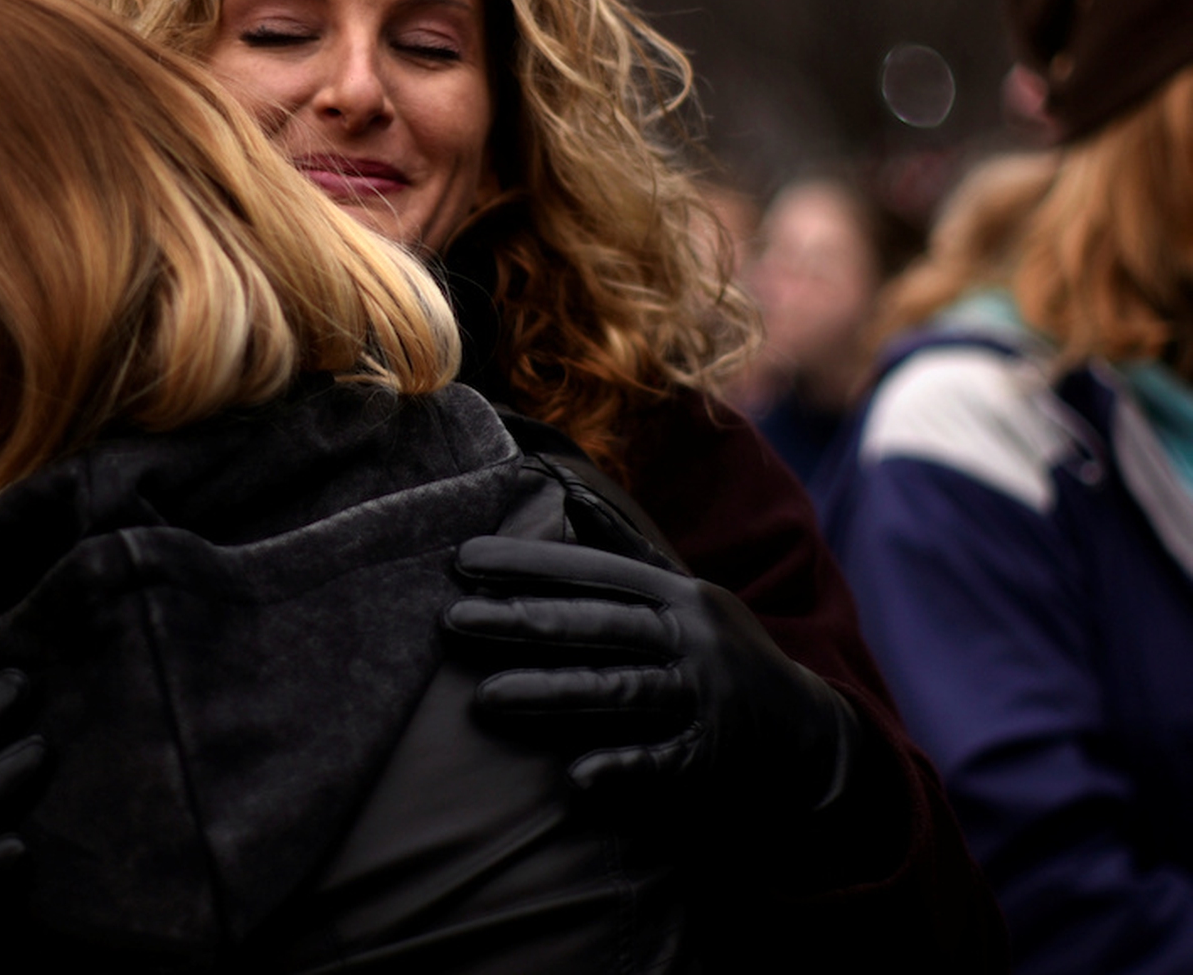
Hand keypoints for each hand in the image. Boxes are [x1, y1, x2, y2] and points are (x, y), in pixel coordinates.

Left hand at [445, 536, 858, 822]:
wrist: (811, 735)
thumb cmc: (724, 654)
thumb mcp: (686, 592)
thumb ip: (624, 549)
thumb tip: (565, 487)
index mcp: (680, 594)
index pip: (595, 571)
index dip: (529, 564)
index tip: (464, 560)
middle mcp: (694, 637)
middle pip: (600, 625)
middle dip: (523, 621)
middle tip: (453, 621)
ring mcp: (706, 697)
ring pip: (622, 690)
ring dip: (553, 693)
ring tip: (486, 699)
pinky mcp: (715, 757)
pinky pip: (665, 763)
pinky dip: (624, 768)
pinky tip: (577, 778)